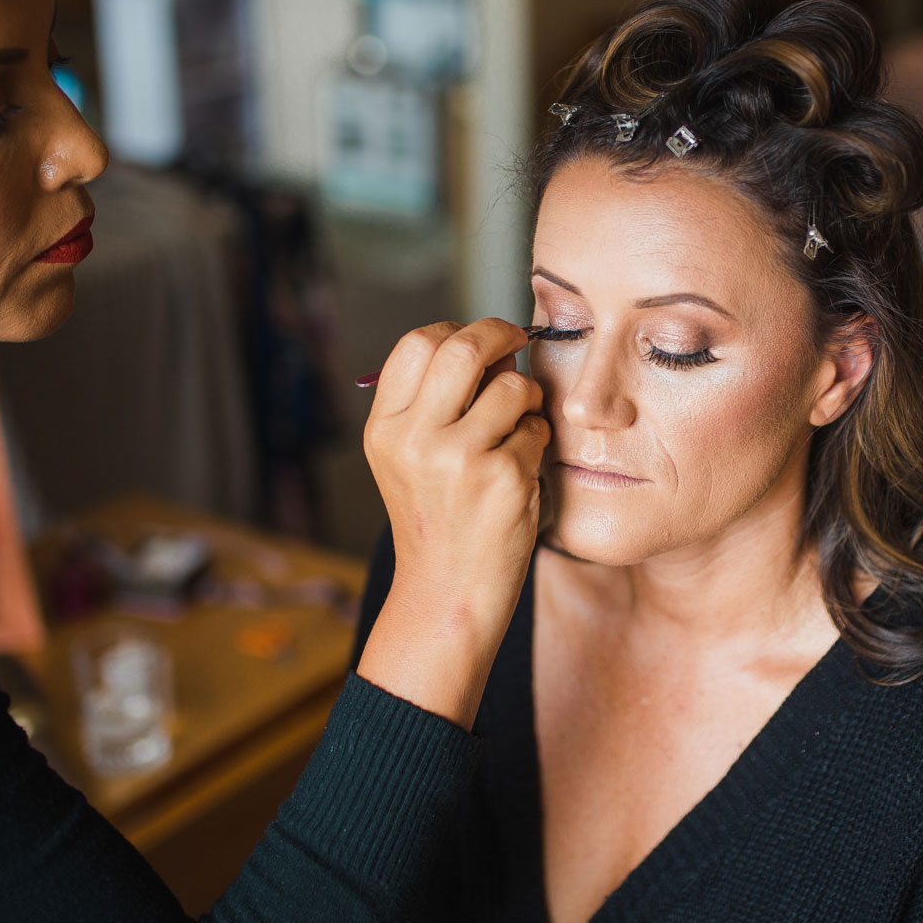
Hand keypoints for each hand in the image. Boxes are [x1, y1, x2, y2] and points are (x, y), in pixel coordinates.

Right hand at [357, 319, 549, 725]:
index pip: (417, 343)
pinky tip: (520, 471)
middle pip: (463, 347)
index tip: (480, 338)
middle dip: (499, 333)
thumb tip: (490, 342)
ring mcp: (460, 459)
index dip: (455, 329)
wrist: (446, 594)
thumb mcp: (410, 459)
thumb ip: (435, 402)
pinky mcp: (503, 478)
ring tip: (517, 427)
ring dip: (527, 397)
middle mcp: (415, 439)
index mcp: (386, 429)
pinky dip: (537, 441)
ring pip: (514, 386)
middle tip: (517, 339)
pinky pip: (537, 430)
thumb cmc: (439, 519)